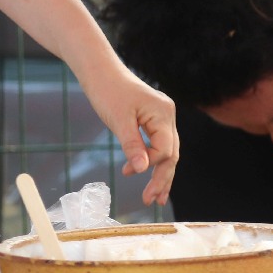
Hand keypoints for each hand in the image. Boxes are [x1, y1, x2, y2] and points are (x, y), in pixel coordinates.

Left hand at [78, 59, 178, 205]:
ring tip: (154, 196)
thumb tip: (143, 170)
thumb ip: (132, 145)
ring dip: (160, 172)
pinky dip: (151, 159)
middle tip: (151, 201)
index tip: (128, 173)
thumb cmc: (108, 92)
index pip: (166, 149)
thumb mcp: (119, 121)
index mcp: (164, 113)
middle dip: (162, 177)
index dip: (150, 164)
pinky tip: (141, 171)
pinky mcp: (153, 118)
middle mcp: (168, 115)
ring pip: (167, 150)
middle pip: (172, 152)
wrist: (100, 71)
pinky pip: (158, 143)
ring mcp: (162, 116)